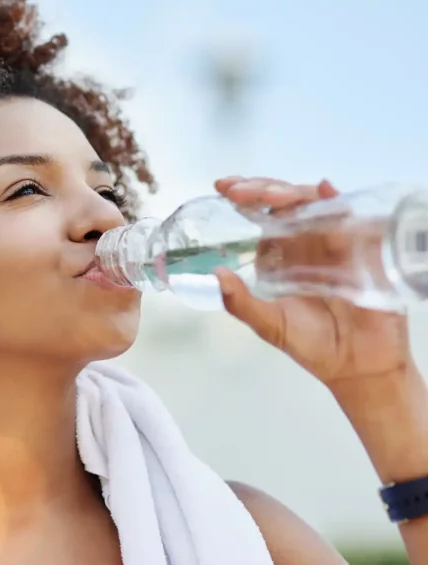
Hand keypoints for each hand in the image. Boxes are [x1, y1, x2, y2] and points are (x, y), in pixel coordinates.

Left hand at [211, 176, 414, 392]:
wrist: (357, 365)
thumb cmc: (312, 343)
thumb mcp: (268, 324)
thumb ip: (240, 302)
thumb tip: (215, 274)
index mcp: (281, 254)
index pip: (261, 216)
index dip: (244, 196)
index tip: (223, 187)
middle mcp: (306, 242)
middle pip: (285, 201)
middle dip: (262, 189)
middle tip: (240, 191)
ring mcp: (334, 241)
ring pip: (313, 202)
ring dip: (292, 193)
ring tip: (271, 198)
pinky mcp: (362, 247)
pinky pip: (351, 217)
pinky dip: (336, 201)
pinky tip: (324, 192)